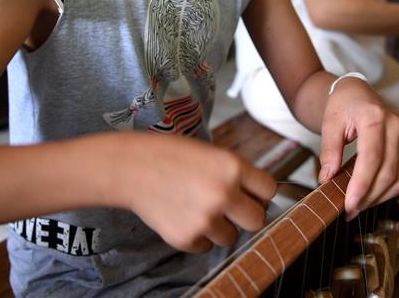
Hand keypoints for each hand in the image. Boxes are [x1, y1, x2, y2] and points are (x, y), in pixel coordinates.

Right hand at [120, 134, 275, 252]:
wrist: (130, 168)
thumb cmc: (168, 155)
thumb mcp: (210, 152)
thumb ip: (234, 173)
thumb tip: (257, 195)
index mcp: (232, 167)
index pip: (269, 189)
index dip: (260, 192)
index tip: (253, 194)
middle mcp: (223, 194)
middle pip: (257, 220)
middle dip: (246, 215)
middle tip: (231, 208)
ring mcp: (205, 219)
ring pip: (231, 237)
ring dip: (220, 227)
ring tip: (199, 208)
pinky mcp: (186, 238)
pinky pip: (205, 246)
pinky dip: (198, 236)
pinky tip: (183, 215)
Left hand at [318, 78, 398, 219]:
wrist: (357, 94)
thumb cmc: (343, 106)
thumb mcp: (329, 123)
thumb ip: (329, 150)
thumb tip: (327, 179)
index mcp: (375, 117)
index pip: (372, 157)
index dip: (361, 184)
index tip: (349, 204)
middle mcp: (396, 127)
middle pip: (388, 172)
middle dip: (369, 196)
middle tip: (349, 210)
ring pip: (398, 178)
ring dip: (378, 197)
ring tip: (358, 206)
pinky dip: (388, 192)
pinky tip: (370, 196)